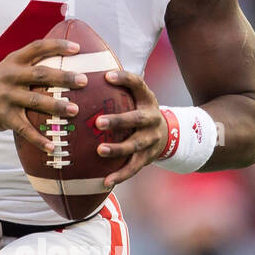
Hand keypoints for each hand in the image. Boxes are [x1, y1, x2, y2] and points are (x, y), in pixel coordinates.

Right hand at [0, 39, 87, 154]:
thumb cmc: (2, 83)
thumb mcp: (12, 67)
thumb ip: (33, 64)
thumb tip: (67, 63)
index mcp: (15, 60)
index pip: (38, 47)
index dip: (57, 46)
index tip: (77, 48)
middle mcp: (10, 76)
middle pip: (40, 74)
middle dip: (63, 77)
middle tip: (83, 81)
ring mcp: (7, 97)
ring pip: (35, 101)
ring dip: (56, 106)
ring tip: (75, 110)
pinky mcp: (5, 116)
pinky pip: (24, 129)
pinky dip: (39, 139)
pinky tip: (52, 146)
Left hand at [95, 70, 167, 187]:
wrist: (169, 134)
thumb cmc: (139, 111)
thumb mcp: (136, 96)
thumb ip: (119, 87)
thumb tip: (85, 72)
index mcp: (147, 99)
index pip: (138, 84)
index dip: (124, 79)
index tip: (107, 76)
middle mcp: (152, 118)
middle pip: (136, 119)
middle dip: (118, 121)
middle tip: (98, 122)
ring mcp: (151, 139)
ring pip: (135, 146)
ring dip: (118, 149)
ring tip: (99, 151)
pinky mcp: (147, 157)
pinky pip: (133, 168)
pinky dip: (120, 175)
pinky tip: (105, 181)